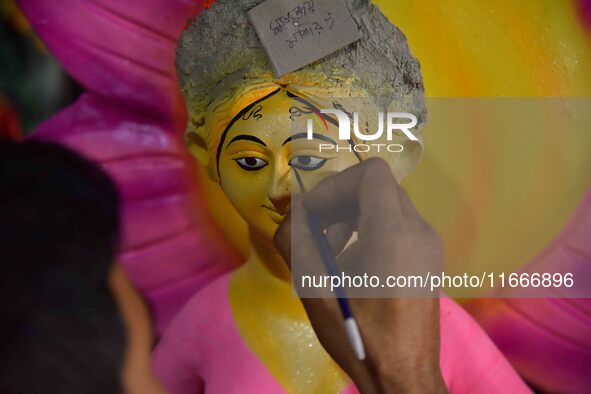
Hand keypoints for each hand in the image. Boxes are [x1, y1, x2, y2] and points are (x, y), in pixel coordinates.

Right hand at [274, 158, 447, 393]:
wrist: (403, 376)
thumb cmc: (359, 336)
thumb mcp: (315, 289)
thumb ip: (295, 241)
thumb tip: (293, 212)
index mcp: (395, 233)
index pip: (371, 173)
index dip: (335, 185)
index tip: (314, 214)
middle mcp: (420, 230)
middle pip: (376, 186)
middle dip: (340, 201)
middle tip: (318, 231)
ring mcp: (429, 243)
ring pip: (386, 202)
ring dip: (353, 215)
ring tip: (334, 249)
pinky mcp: (429, 256)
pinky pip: (397, 222)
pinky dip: (370, 228)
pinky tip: (354, 262)